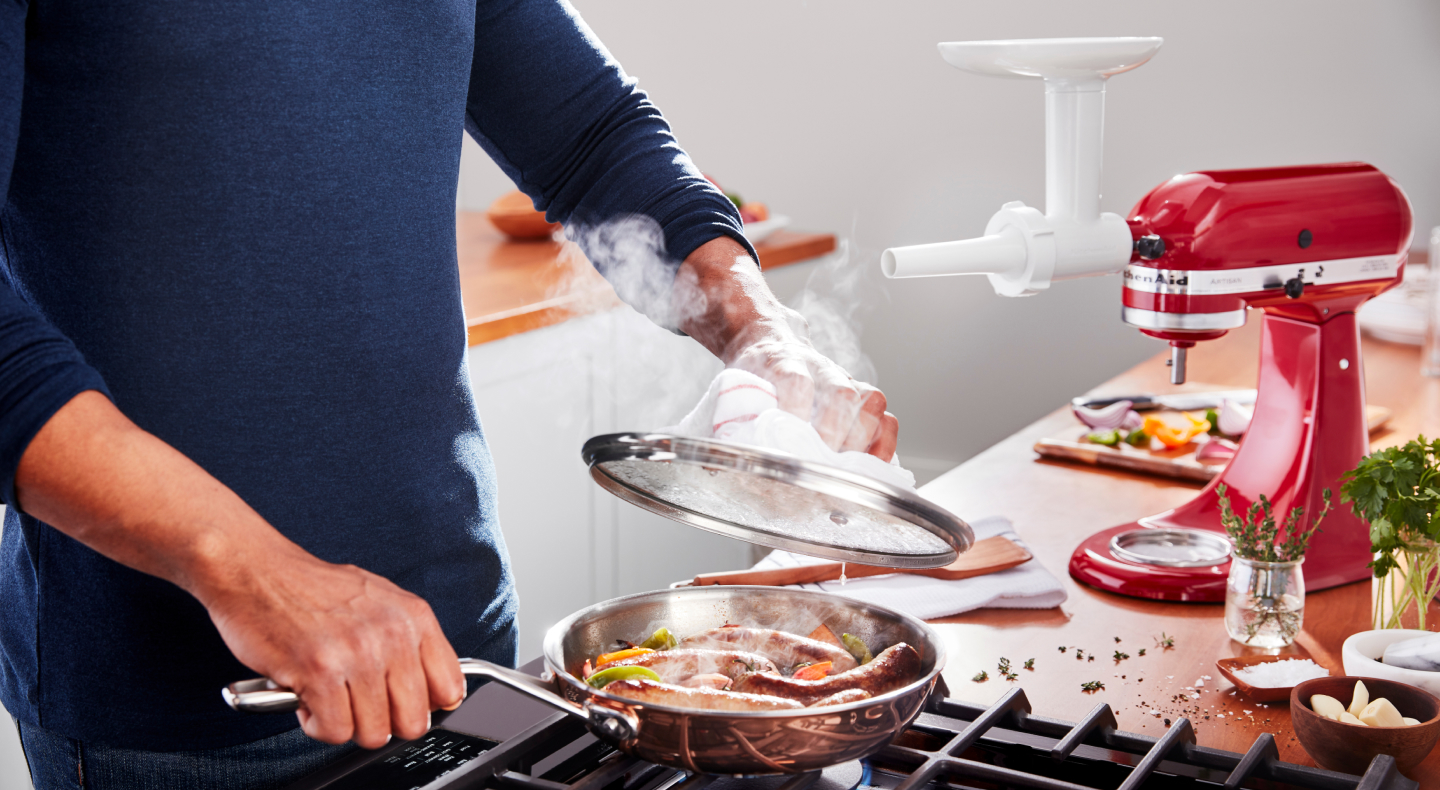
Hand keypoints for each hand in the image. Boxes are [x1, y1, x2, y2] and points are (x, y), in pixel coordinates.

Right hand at [203, 551, 465, 747]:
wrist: (255, 570)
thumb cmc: (311, 589)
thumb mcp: (380, 601)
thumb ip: (411, 642)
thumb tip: (439, 692)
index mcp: (414, 616)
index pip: (449, 687)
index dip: (424, 706)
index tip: (403, 705)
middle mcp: (392, 634)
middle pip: (414, 721)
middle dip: (383, 722)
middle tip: (358, 704)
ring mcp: (358, 654)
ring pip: (374, 733)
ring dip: (346, 723)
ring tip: (328, 694)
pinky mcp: (320, 672)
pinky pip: (335, 731)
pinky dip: (317, 724)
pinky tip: (307, 697)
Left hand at [675, 237, 897, 458]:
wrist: (768, 339)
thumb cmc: (753, 371)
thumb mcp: (733, 384)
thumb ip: (733, 414)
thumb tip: (722, 458)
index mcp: (781, 360)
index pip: (795, 380)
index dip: (796, 407)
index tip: (789, 435)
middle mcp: (819, 367)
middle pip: (840, 392)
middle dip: (833, 433)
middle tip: (819, 463)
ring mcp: (844, 379)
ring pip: (868, 401)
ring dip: (859, 440)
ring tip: (842, 468)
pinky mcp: (860, 395)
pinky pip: (885, 415)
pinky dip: (884, 442)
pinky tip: (871, 463)